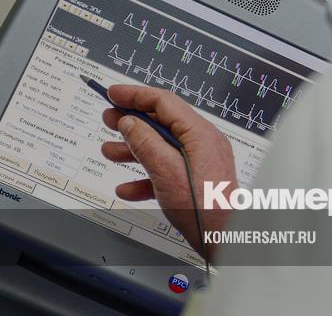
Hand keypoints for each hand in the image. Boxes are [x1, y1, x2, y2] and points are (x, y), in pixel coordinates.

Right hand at [100, 84, 237, 257]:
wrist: (224, 238)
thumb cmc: (203, 206)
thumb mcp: (165, 170)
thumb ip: (144, 143)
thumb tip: (129, 123)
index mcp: (200, 133)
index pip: (164, 102)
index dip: (135, 95)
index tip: (112, 93)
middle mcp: (203, 143)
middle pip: (162, 123)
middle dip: (131, 122)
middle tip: (107, 119)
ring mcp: (200, 162)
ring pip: (161, 148)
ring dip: (132, 150)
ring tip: (109, 151)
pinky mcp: (196, 180)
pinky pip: (166, 170)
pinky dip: (145, 176)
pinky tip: (127, 188)